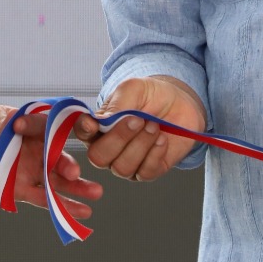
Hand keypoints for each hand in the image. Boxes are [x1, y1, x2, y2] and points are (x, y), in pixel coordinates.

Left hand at [0, 103, 103, 219]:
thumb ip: (2, 121)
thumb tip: (12, 125)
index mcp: (35, 128)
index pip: (53, 129)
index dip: (62, 133)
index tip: (76, 134)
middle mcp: (39, 149)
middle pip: (58, 158)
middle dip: (68, 166)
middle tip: (75, 173)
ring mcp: (32, 170)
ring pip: (57, 181)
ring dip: (76, 189)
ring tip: (95, 194)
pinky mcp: (21, 188)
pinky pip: (43, 199)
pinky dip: (61, 207)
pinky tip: (81, 212)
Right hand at [69, 76, 205, 182]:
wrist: (180, 103)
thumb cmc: (152, 95)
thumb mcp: (133, 89)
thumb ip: (117, 104)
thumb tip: (101, 122)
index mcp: (98, 126)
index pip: (82, 132)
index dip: (84, 130)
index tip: (92, 123)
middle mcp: (108, 148)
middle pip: (98, 157)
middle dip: (118, 139)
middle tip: (137, 119)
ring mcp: (127, 162)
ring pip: (122, 167)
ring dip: (140, 145)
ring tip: (153, 125)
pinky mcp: (148, 170)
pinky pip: (145, 172)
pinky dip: (154, 154)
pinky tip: (162, 139)